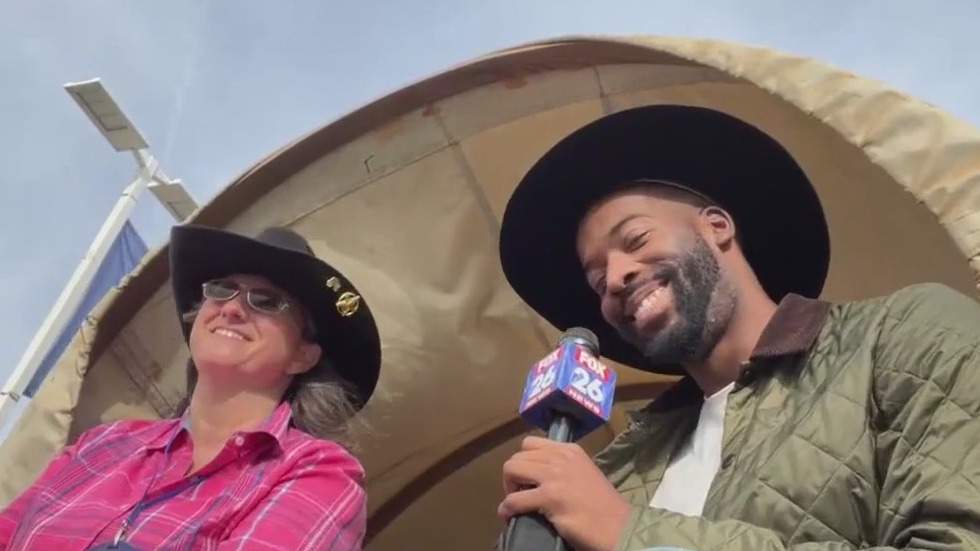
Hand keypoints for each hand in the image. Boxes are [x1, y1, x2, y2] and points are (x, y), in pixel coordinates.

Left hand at [497, 435, 630, 550]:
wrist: (618, 525)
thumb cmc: (603, 504)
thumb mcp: (584, 472)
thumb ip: (563, 467)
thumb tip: (539, 474)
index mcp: (570, 450)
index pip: (531, 443)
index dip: (523, 460)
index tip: (527, 477)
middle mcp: (560, 457)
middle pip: (518, 456)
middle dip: (512, 475)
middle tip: (519, 492)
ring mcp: (554, 476)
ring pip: (511, 469)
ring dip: (508, 488)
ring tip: (515, 502)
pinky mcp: (549, 497)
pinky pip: (514, 499)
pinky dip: (506, 508)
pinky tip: (509, 515)